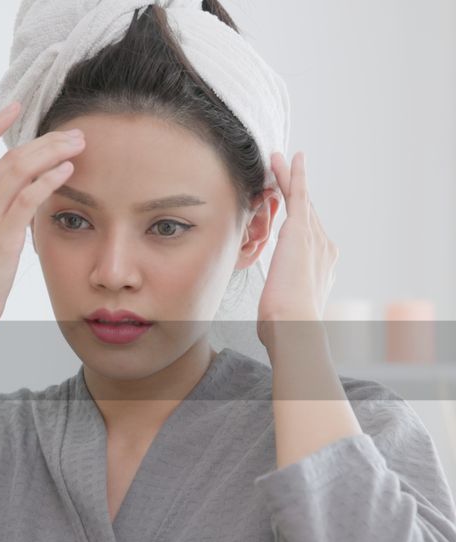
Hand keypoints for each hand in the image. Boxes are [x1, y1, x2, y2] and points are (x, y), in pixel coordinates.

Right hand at [0, 101, 85, 323]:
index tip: (16, 106)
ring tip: (78, 145)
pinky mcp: (1, 235)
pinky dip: (49, 179)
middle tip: (72, 133)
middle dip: (44, 140)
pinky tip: (67, 170)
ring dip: (53, 153)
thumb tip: (22, 193)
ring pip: (20, 170)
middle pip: (9, 156)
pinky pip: (28, 197)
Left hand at [256, 151, 337, 349]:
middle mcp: (324, 248)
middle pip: (307, 213)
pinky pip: (298, 195)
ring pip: (301, 199)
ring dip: (290, 177)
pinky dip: (294, 175)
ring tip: (279, 158)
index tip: (295, 209)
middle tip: (286, 168)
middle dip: (296, 191)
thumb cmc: (285, 327)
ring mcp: (315, 238)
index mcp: (321, 267)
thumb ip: (281, 298)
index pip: (309, 236)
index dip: (299, 218)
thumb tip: (272, 311)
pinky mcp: (300, 231)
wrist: (294, 326)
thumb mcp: (283, 308)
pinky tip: (288, 159)